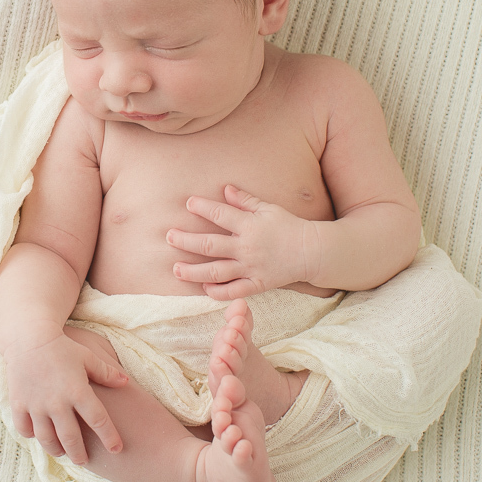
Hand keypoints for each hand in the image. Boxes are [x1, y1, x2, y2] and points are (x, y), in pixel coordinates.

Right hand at [3, 332, 127, 463]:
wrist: (28, 337)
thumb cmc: (62, 347)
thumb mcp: (88, 357)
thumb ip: (107, 373)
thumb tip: (126, 383)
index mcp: (78, 390)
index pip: (98, 420)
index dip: (109, 437)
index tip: (117, 449)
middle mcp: (57, 402)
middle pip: (71, 438)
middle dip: (80, 454)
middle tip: (84, 461)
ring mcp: (36, 404)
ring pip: (47, 439)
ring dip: (56, 450)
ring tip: (63, 453)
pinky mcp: (18, 403)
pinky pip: (25, 429)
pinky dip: (32, 436)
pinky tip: (39, 436)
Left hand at [165, 184, 321, 298]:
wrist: (312, 252)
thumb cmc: (289, 226)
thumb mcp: (269, 208)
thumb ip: (246, 200)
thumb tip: (225, 189)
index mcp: (249, 225)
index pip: (220, 214)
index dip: (203, 207)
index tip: (188, 203)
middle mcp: (246, 247)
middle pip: (209, 245)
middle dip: (186, 241)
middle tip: (169, 237)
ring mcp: (250, 267)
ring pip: (216, 271)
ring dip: (193, 271)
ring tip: (175, 269)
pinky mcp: (257, 284)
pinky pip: (233, 291)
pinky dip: (217, 292)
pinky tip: (203, 288)